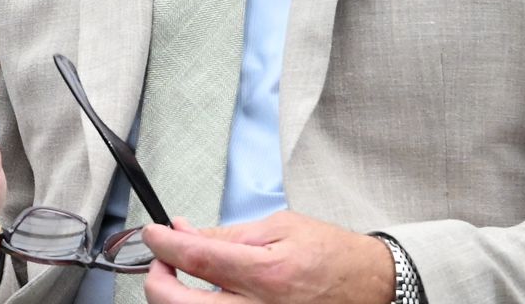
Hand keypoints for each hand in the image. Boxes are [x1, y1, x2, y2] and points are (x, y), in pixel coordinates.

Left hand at [139, 211, 393, 303]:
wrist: (372, 288)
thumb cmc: (330, 255)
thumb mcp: (280, 227)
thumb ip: (226, 234)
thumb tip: (183, 232)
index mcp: (265, 272)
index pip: (194, 259)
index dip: (162, 244)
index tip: (152, 234)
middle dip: (156, 281)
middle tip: (162, 262)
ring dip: (174, 298)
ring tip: (180, 278)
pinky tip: (204, 294)